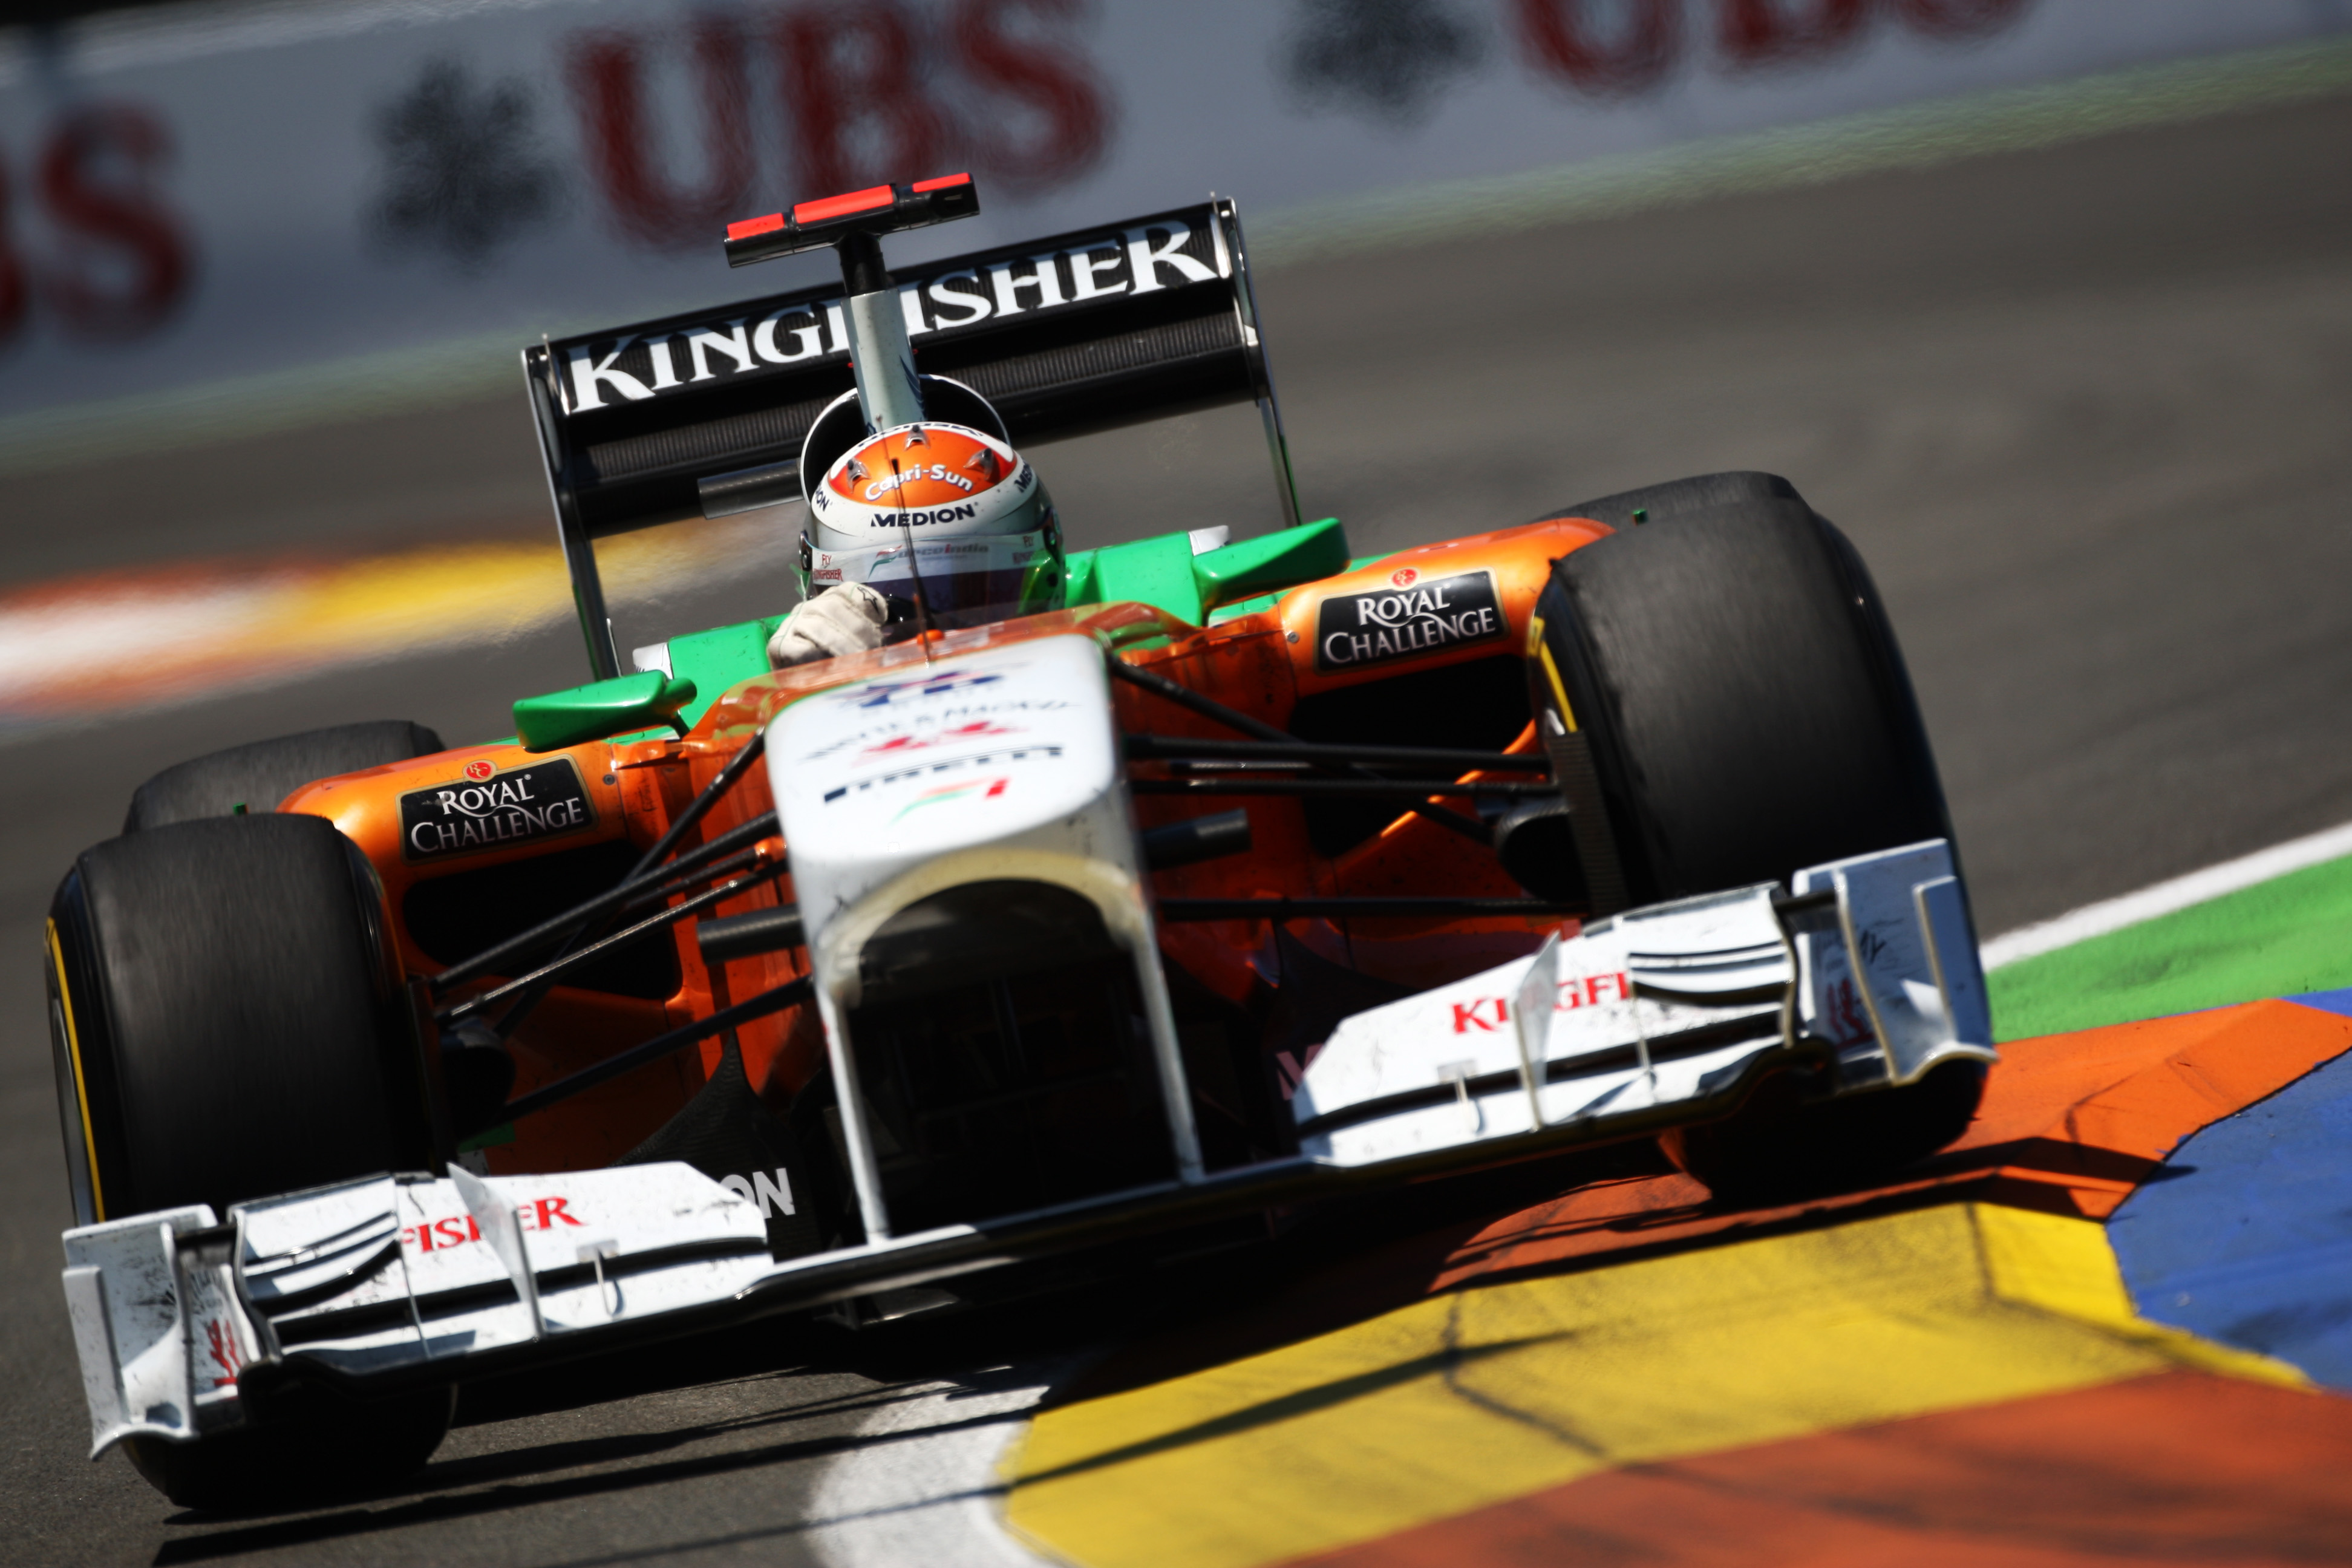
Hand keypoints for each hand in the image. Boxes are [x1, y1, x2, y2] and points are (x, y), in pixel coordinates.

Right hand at [767, 582, 888, 666]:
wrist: (795, 685)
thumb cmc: (830, 665)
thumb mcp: (852, 645)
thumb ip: (866, 635)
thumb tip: (890, 639)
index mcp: (827, 602)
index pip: (847, 590)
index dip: (867, 603)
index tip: (882, 620)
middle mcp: (808, 609)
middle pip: (833, 607)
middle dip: (858, 629)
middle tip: (873, 650)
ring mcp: (791, 626)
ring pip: (818, 626)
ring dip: (842, 645)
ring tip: (857, 661)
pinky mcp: (778, 646)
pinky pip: (801, 648)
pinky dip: (818, 657)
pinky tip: (830, 667)